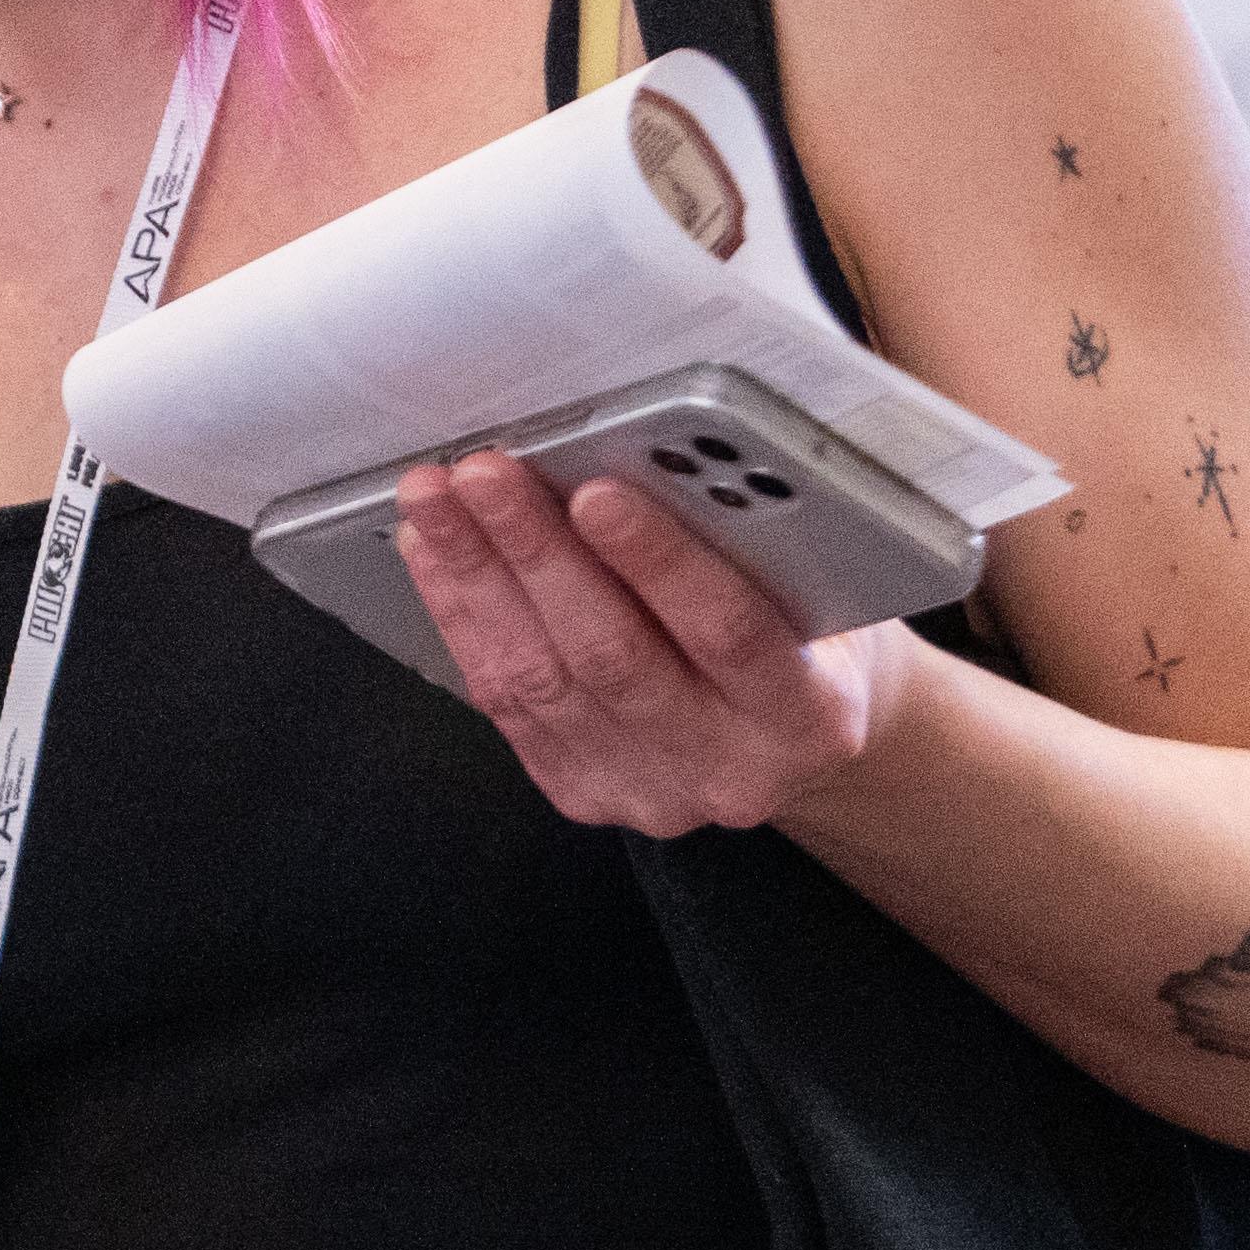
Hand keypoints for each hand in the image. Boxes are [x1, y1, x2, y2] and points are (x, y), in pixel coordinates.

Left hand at [385, 453, 904, 833]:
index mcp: (810, 717)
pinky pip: (505, 702)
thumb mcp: (814, 592)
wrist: (785, 738)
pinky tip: (435, 553)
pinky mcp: (580, 792)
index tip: (597, 494)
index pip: (728, 632)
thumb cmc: (804, 637)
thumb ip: (746, 550)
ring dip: (477, 576)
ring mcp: (646, 791)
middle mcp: (727, 769)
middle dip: (536, 553)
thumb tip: (642, 458)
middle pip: (612, 656)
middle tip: (486, 475)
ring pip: (542, 680)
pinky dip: (462, 617)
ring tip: (438, 500)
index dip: (659, 562)